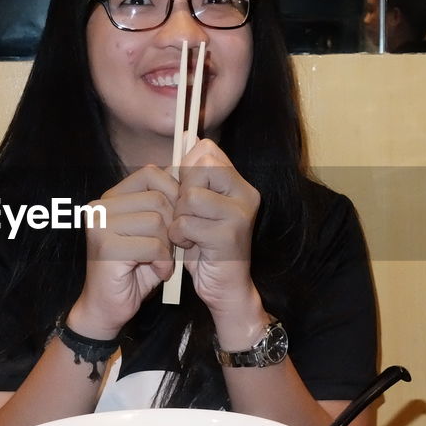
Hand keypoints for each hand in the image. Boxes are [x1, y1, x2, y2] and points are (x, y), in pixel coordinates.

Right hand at [68, 165, 178, 338]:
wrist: (108, 307)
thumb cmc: (135, 270)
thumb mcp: (152, 232)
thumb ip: (163, 207)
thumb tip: (187, 182)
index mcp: (111, 198)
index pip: (151, 173)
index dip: (173, 194)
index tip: (177, 221)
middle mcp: (101, 207)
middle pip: (158, 199)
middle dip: (172, 225)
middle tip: (170, 248)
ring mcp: (100, 225)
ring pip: (157, 221)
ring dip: (168, 246)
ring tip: (161, 262)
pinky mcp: (106, 247)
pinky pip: (153, 245)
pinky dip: (163, 262)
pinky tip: (158, 273)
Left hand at [168, 139, 261, 319]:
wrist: (224, 288)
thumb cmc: (205, 247)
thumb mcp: (199, 206)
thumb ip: (194, 176)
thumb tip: (186, 137)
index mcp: (239, 184)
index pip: (207, 151)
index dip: (186, 169)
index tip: (186, 194)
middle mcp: (246, 194)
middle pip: (200, 167)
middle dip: (182, 192)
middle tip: (186, 215)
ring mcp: (240, 214)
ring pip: (190, 196)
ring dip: (179, 217)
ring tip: (187, 233)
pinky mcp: (229, 236)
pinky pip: (186, 223)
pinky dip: (179, 236)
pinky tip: (189, 246)